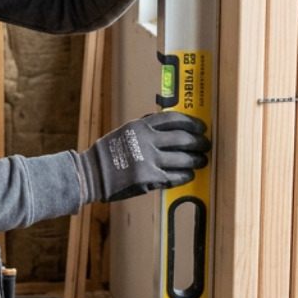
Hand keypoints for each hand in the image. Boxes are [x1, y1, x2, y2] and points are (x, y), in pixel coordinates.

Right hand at [77, 110, 209, 203]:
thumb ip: (146, 129)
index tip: (201, 127)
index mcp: (140, 125)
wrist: (92, 174)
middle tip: (206, 145)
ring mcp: (148, 159)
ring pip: (182, 159)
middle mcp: (146, 140)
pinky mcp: (149, 178)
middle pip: (182, 138)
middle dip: (198, 142)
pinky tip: (189, 175)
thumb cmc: (108, 154)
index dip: (191, 122)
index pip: (173, 119)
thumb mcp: (125, 132)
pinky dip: (185, 176)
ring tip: (202, 161)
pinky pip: (174, 176)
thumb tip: (171, 128)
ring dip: (196, 160)